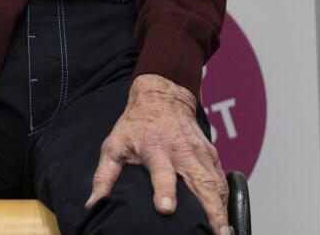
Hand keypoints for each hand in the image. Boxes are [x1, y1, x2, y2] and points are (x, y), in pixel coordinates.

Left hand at [87, 74, 229, 234]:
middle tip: (217, 234)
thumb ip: (105, 176)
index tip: (166, 209)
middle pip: (200, 183)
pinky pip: (222, 182)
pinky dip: (226, 202)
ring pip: (216, 185)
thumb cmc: (135, 125)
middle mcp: (182, 152)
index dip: (164, 191)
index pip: (161, 172)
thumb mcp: (114, 146)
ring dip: (223, 211)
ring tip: (225, 234)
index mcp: (155, 149)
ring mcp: (200, 154)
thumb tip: (93, 203)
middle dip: (211, 211)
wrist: (162, 98)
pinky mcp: (213, 156)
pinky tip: (226, 219)